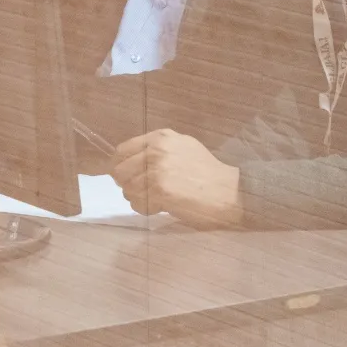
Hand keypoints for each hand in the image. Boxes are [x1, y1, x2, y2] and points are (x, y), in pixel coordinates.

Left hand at [111, 128, 242, 227]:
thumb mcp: (182, 147)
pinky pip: (137, 204)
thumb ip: (156, 149)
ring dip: (139, 198)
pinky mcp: (159, 190)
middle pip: (119, 171)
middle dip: (128, 184)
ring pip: (127, 190)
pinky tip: (162, 206)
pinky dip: (146, 209)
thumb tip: (128, 160)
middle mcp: (156, 150)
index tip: (127, 177)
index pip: (122, 151)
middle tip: (145, 191)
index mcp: (161, 137)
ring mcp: (157, 170)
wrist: (227, 190)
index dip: (120, 167)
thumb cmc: (206, 171)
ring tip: (158, 199)